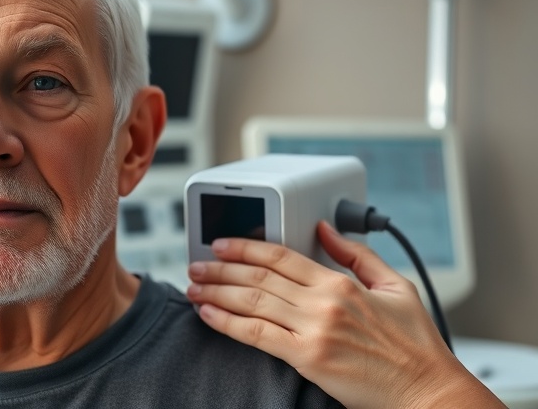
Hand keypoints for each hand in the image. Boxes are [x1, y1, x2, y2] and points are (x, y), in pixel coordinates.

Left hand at [185, 221, 503, 407]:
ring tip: (194, 285)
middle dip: (221, 267)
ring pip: (252, 301)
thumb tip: (325, 229)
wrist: (428, 392)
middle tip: (197, 264)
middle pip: (259, 276)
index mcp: (341, 282)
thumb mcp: (394, 286)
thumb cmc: (415, 343)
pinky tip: (207, 313)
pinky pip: (257, 335)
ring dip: (216, 290)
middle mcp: (323, 303)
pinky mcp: (307, 359)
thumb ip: (356, 255)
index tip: (222, 243)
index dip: (245, 246)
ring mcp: (313, 331)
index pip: (281, 255)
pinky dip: (227, 322)